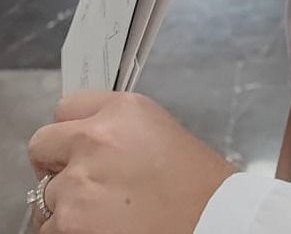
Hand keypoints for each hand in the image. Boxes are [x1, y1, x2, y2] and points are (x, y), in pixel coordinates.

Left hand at [27, 92, 235, 233]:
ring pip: (44, 194)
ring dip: (65, 203)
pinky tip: (99, 227)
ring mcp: (76, 184)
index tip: (76, 142)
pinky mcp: (67, 224)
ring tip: (101, 211)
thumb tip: (87, 140)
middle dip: (55, 162)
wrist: (209, 220)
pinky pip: (48, 228)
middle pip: (42, 144)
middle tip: (80, 179)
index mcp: (123, 110)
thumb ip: (119, 129)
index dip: (72, 128)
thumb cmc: (196, 183)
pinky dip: (68, 231)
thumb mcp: (161, 132)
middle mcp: (94, 139)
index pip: (67, 106)